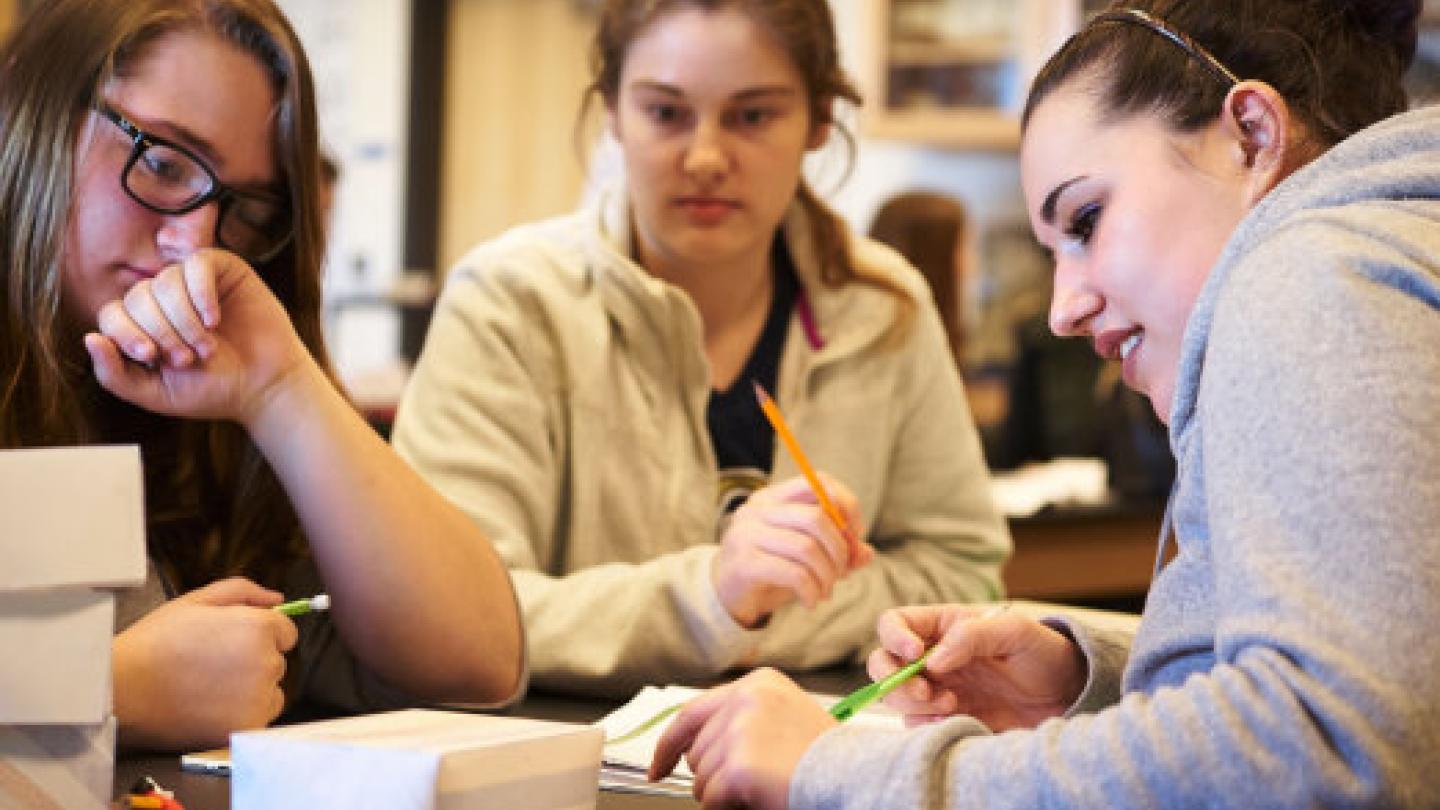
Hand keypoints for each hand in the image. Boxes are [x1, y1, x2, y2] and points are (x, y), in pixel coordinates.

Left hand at [84, 248, 311, 426]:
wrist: (264, 387)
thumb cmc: (213, 391)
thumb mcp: (154, 394)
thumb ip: (114, 375)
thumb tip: (88, 338)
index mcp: (143, 326)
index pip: (112, 314)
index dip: (125, 332)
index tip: (152, 356)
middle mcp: (163, 301)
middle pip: (138, 297)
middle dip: (161, 331)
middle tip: (187, 358)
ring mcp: (191, 283)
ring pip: (165, 282)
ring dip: (184, 319)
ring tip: (207, 345)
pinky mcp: (221, 270)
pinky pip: (197, 265)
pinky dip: (201, 294)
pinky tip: (215, 319)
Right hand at [112, 577, 298, 750]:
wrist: (122, 690)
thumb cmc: (155, 644)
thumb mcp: (196, 601)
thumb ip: (243, 592)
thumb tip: (278, 599)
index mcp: (258, 628)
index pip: (285, 633)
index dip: (258, 634)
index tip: (231, 642)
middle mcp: (266, 663)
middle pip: (276, 662)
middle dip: (252, 660)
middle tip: (210, 664)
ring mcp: (258, 698)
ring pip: (270, 691)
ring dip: (251, 689)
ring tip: (207, 686)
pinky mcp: (246, 728)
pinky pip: (259, 718)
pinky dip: (242, 714)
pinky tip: (210, 706)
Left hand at [651, 668, 833, 809]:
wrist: (857, 777)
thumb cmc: (827, 758)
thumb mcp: (785, 719)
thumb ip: (744, 721)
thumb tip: (696, 748)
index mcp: (759, 684)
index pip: (693, 713)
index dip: (669, 744)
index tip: (658, 765)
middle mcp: (746, 700)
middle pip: (695, 749)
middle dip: (710, 775)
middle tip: (749, 783)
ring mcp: (740, 731)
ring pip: (701, 778)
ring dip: (723, 793)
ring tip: (763, 787)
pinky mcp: (738, 766)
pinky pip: (710, 799)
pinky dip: (728, 807)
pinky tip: (759, 797)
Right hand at [712, 474, 871, 627]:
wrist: (725, 596)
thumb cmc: (769, 570)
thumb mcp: (804, 556)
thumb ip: (835, 551)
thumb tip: (867, 554)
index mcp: (771, 498)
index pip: (817, 482)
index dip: (845, 504)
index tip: (855, 534)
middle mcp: (756, 510)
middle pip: (816, 518)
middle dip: (839, 549)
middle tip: (841, 572)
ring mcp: (746, 535)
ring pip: (807, 548)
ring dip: (827, 576)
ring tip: (826, 591)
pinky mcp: (745, 563)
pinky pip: (794, 573)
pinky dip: (812, 591)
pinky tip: (811, 602)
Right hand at [869, 604, 1085, 730]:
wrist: (1065, 698)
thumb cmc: (1043, 654)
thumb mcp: (1016, 632)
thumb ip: (972, 636)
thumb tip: (932, 659)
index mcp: (943, 626)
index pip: (895, 623)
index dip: (893, 636)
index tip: (913, 653)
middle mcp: (930, 656)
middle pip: (882, 663)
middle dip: (893, 678)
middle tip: (925, 690)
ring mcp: (935, 688)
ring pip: (895, 697)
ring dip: (913, 703)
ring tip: (952, 705)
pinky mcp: (944, 718)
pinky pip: (915, 723)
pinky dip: (926, 724)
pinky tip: (955, 720)